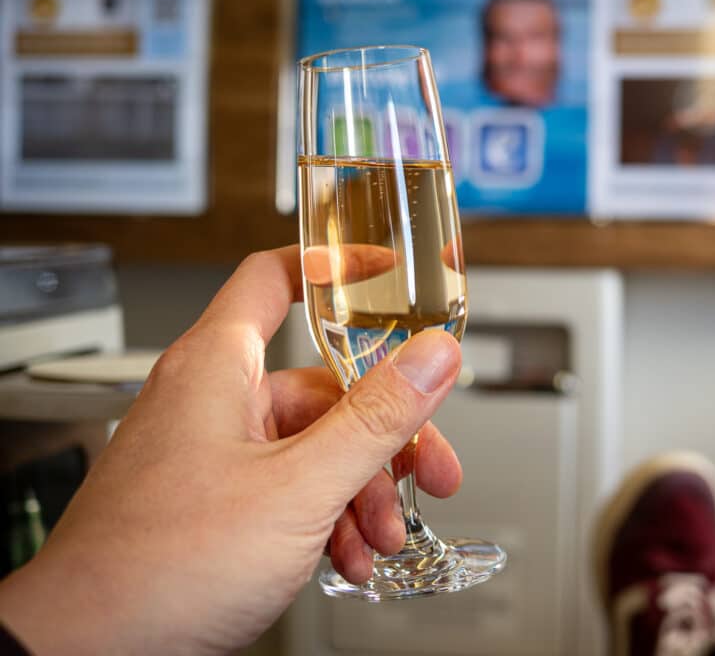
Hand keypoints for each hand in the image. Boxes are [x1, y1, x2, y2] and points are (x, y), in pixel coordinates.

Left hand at [0, 246, 462, 654]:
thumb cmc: (159, 569)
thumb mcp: (298, 487)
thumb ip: (375, 418)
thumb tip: (432, 356)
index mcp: (218, 366)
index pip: (276, 278)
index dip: (336, 267)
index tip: (388, 271)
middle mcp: (213, 401)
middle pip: (323, 387)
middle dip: (385, 437)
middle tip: (429, 469)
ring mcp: (213, 454)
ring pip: (313, 448)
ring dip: (360, 492)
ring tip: (378, 538)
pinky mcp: (214, 502)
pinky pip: (288, 490)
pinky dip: (326, 519)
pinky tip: (345, 556)